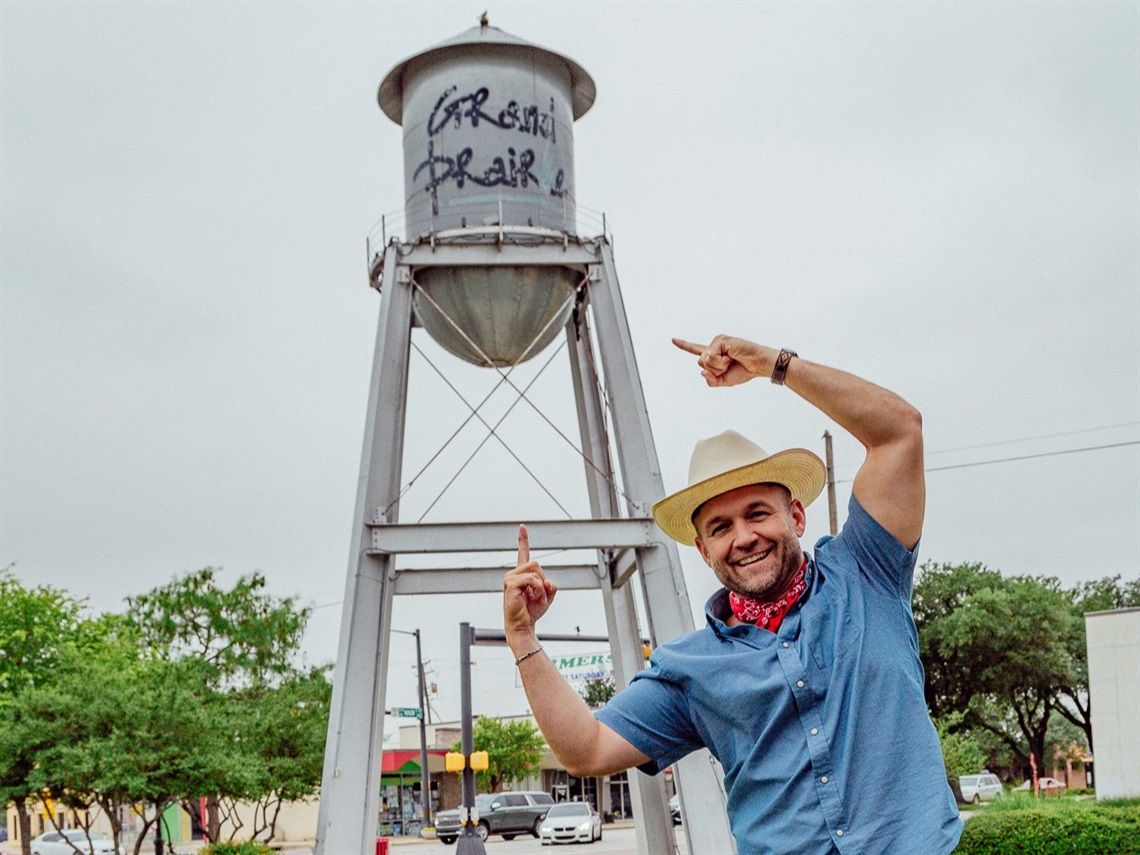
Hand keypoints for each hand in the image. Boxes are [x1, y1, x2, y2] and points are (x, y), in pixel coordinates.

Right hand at [503, 525, 557, 643]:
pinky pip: (532, 579)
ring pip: (535, 570)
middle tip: (540, 595)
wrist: (522, 626)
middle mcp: (513, 573)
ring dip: (541, 587)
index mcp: (521, 574)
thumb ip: (550, 585)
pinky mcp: (510, 584)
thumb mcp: (548, 596)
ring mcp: (510, 578)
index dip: (523, 540)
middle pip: (536, 563)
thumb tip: (547, 580)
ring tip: (537, 598)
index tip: (522, 526)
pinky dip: (538, 589)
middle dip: (543, 579)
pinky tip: (534, 598)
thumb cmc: (532, 612)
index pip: (522, 553)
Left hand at [672, 335, 776, 386]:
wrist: (758, 365)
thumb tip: (701, 372)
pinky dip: (721, 362)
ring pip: (705, 360)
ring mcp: (717, 342)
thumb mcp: (724, 381)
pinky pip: (711, 356)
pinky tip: (732, 356)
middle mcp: (714, 346)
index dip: (684, 345)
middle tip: (729, 365)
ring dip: (718, 366)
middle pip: (700, 362)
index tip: (673, 340)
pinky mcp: (721, 340)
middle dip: (714, 370)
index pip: (696, 351)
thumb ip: (710, 380)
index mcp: (714, 355)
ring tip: (732, 360)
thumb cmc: (744, 371)